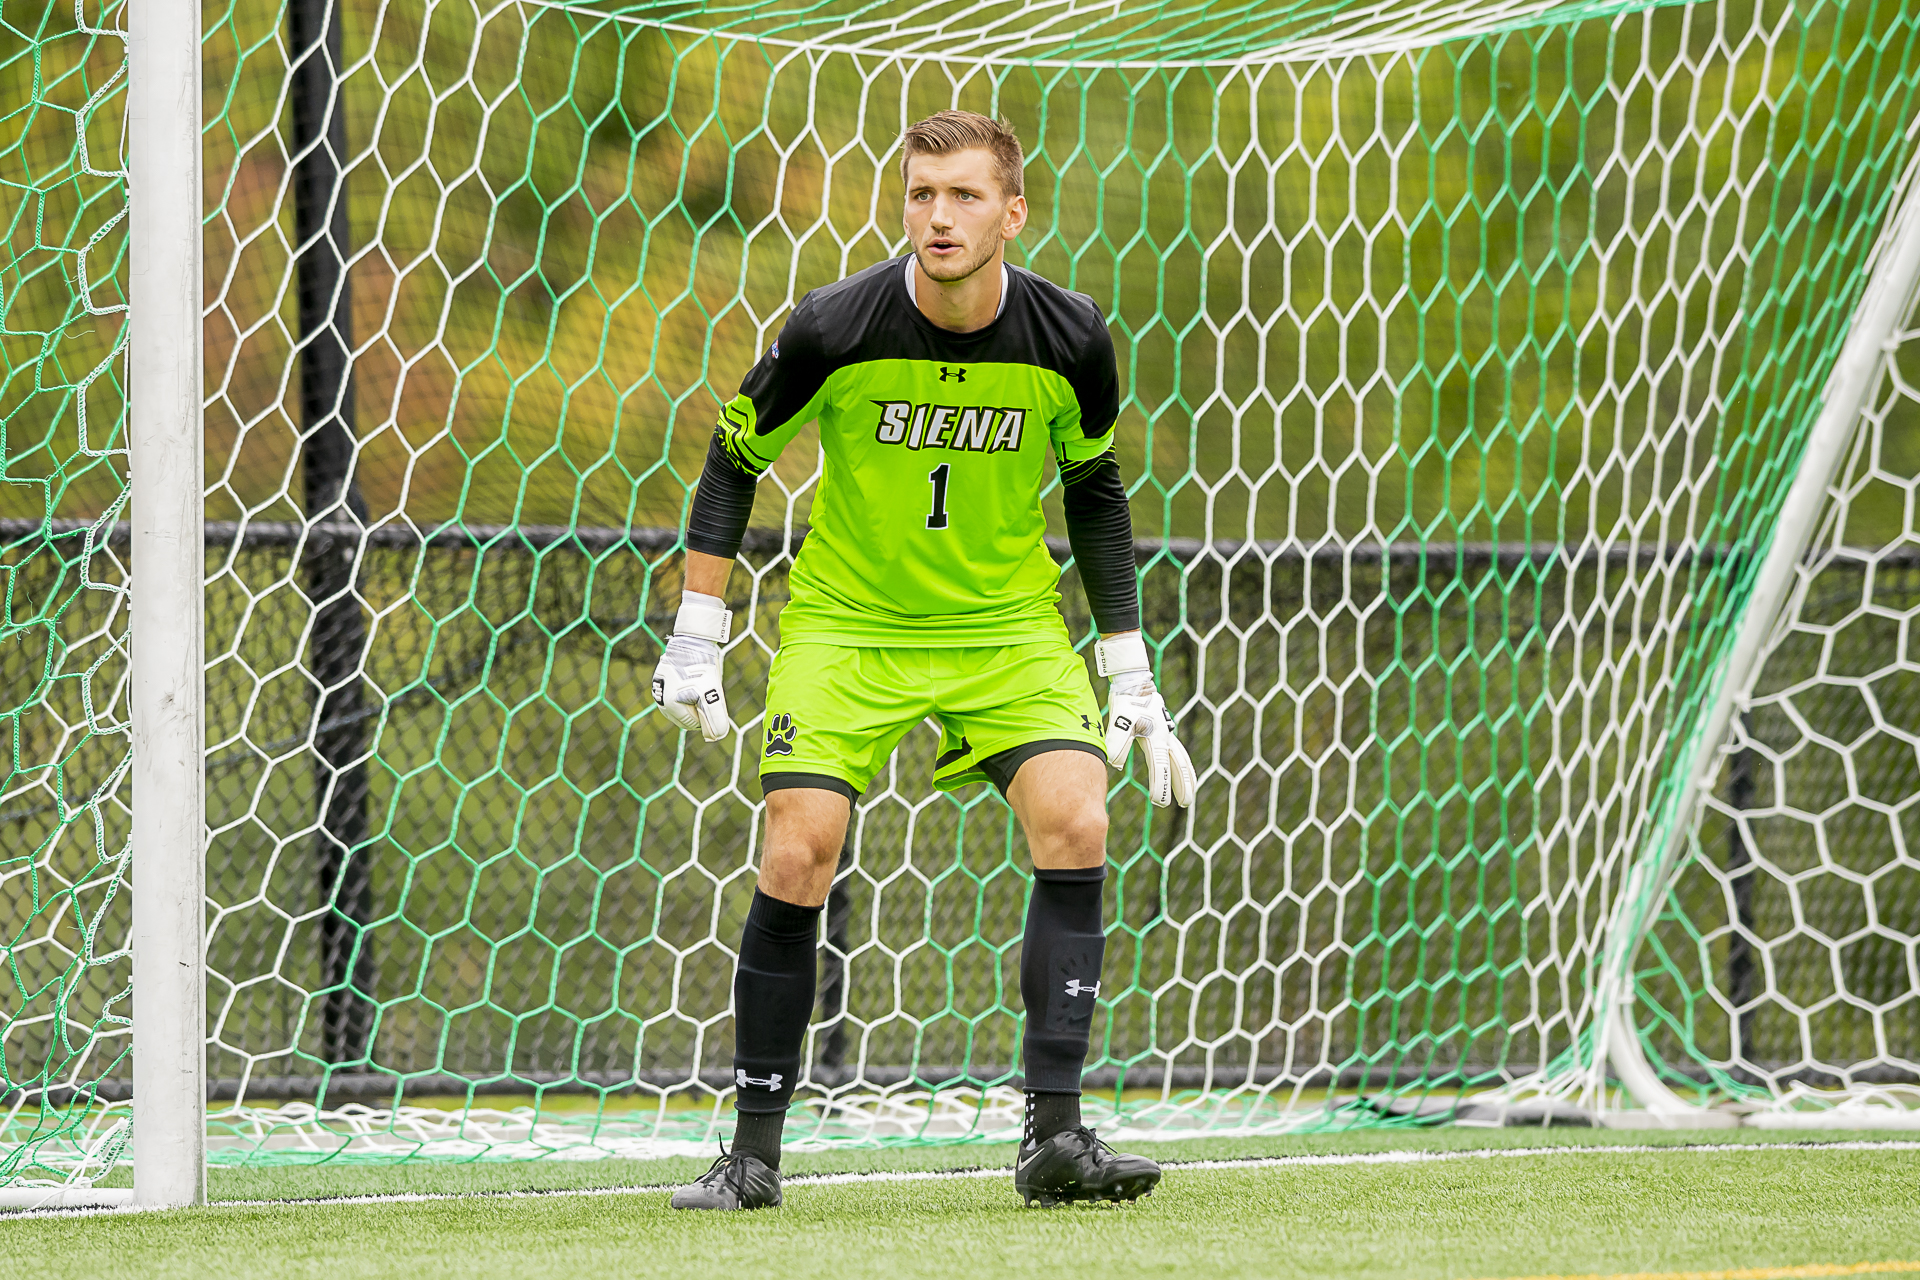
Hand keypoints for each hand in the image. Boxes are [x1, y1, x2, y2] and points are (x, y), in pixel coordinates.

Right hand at [651, 591, 732, 741]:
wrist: (691, 641)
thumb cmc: (701, 669)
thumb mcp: (712, 695)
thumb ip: (714, 718)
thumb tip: (717, 736)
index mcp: (670, 708)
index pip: (694, 725)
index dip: (708, 716)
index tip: (713, 701)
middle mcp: (661, 701)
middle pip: (686, 715)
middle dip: (700, 707)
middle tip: (709, 691)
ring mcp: (659, 689)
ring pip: (682, 704)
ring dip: (694, 698)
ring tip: (702, 682)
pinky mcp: (662, 679)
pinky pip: (677, 691)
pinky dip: (688, 689)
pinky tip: (695, 677)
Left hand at [1096, 633, 1195, 808]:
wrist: (1133, 681)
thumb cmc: (1125, 701)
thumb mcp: (1119, 720)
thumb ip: (1118, 742)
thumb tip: (1116, 764)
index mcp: (1156, 736)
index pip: (1160, 766)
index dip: (1160, 785)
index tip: (1160, 803)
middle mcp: (1165, 736)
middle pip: (1178, 764)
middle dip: (1182, 784)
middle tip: (1185, 802)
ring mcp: (1166, 733)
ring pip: (1181, 758)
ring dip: (1186, 775)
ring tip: (1190, 792)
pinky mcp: (1163, 730)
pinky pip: (1176, 750)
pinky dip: (1181, 763)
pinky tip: (1178, 769)